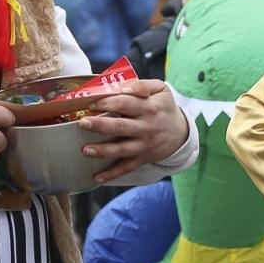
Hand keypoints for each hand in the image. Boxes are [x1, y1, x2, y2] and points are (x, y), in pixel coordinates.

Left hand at [76, 79, 190, 183]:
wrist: (181, 132)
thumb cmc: (164, 107)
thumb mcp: (161, 90)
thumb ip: (143, 85)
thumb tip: (124, 88)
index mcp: (149, 107)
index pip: (126, 103)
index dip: (108, 102)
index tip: (92, 103)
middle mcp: (146, 127)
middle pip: (121, 126)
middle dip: (100, 125)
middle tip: (82, 123)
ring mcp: (145, 144)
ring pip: (123, 149)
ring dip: (103, 150)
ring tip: (86, 149)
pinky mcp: (143, 158)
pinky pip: (127, 167)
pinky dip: (112, 174)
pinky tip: (96, 177)